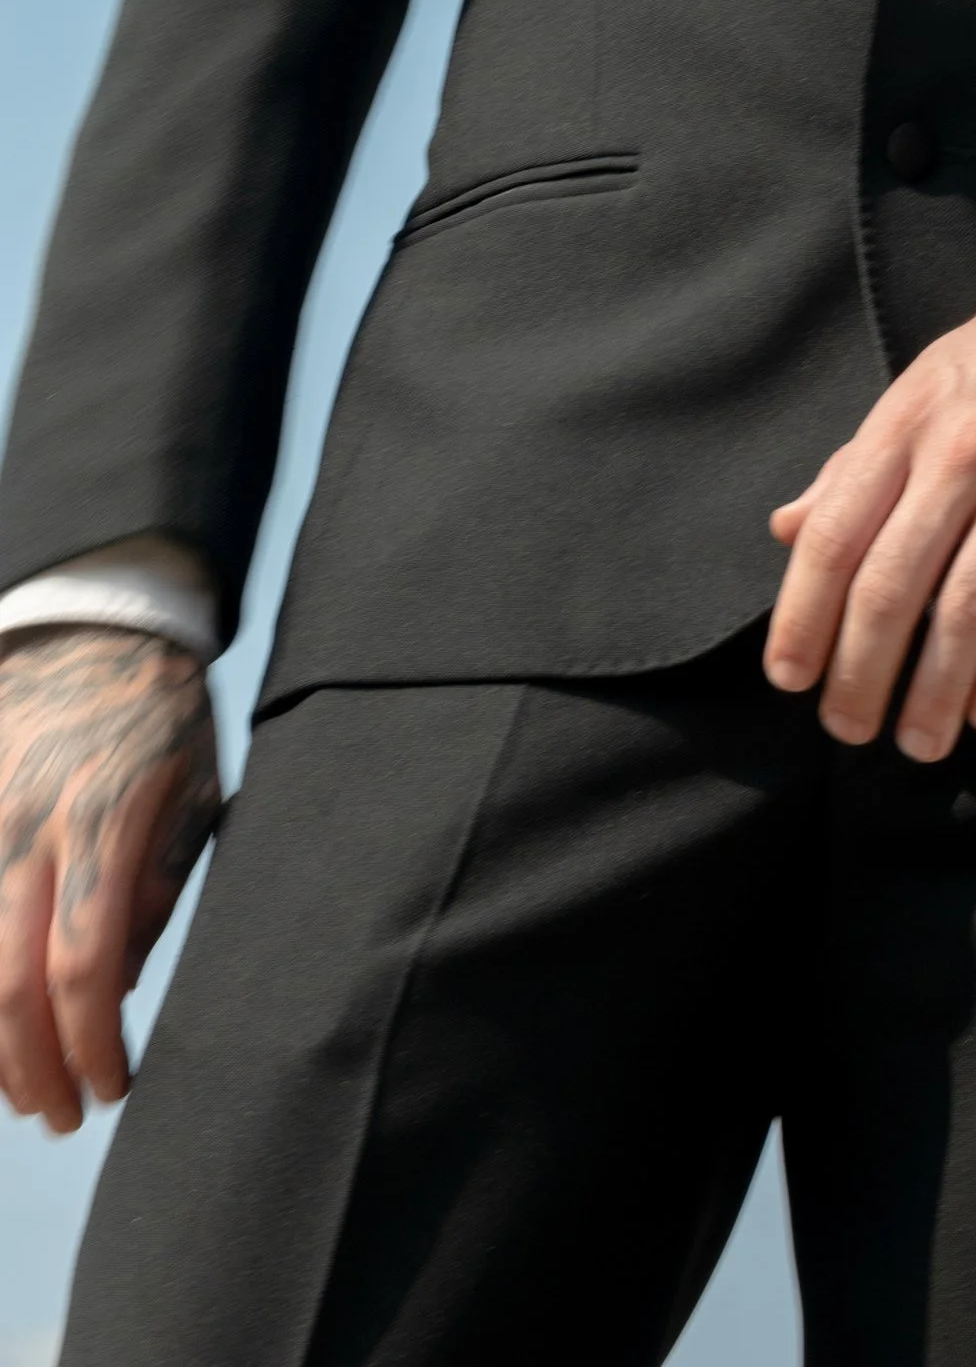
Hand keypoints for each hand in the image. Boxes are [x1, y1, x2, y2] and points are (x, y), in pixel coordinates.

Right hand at [0, 628, 220, 1130]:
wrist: (92, 624)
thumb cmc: (160, 712)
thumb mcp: (192, 789)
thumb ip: (158, 885)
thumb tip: (120, 986)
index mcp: (103, 821)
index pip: (85, 966)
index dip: (93, 1043)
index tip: (113, 1089)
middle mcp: (27, 830)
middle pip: (10, 985)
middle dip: (34, 1068)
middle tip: (63, 1117)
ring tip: (23, 1090)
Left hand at [764, 254, 975, 763]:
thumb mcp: (922, 388)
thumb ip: (855, 464)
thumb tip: (787, 529)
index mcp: (905, 422)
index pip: (834, 537)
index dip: (803, 619)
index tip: (791, 677)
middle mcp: (962, 453)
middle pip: (892, 587)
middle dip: (861, 675)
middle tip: (849, 729)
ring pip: (968, 610)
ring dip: (935, 692)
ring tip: (918, 741)